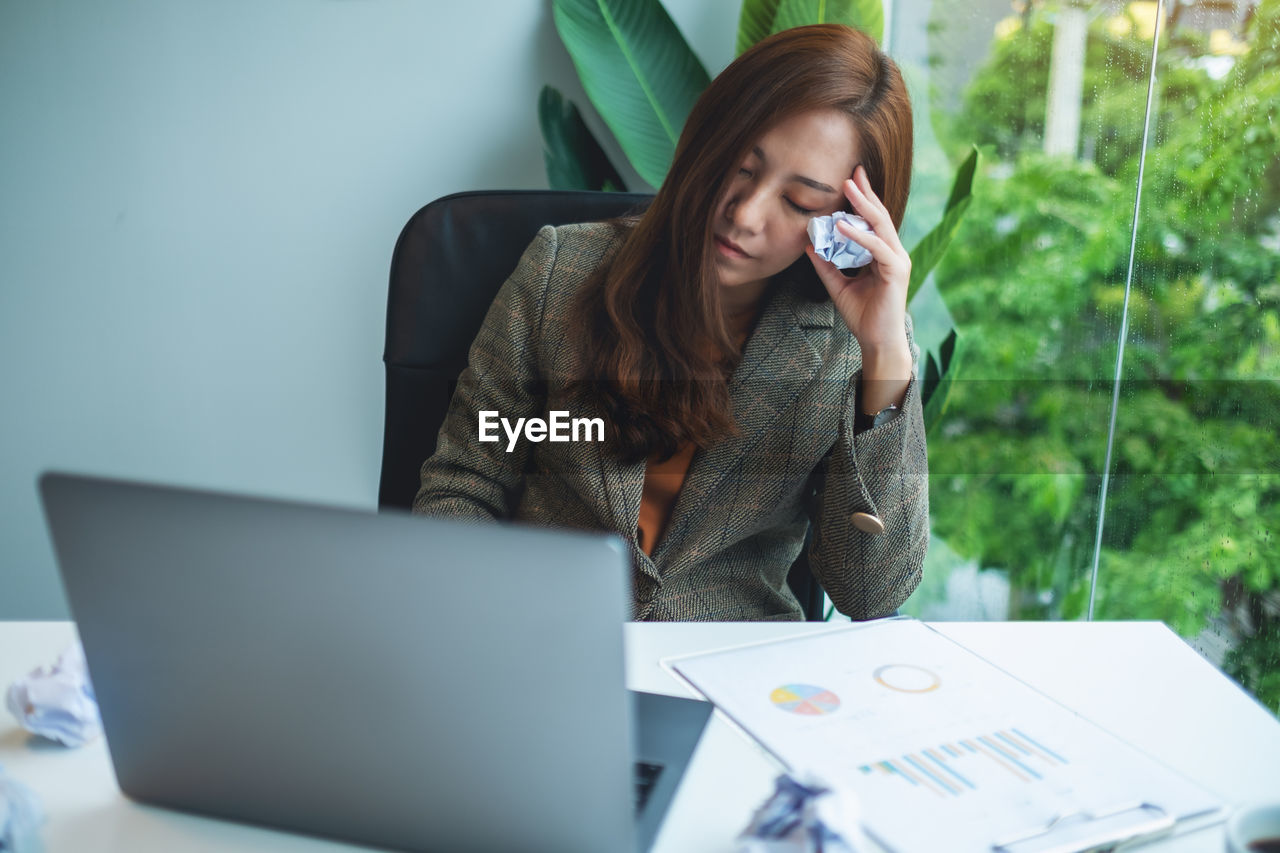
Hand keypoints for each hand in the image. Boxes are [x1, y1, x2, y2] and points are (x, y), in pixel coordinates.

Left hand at [804, 165, 911, 367]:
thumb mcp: (837, 285)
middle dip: (865, 192)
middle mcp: (893, 253)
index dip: (863, 199)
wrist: (877, 341)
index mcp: (882, 254)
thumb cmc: (862, 316)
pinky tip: (842, 226)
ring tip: (848, 187)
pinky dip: (859, 236)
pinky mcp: (896, 271)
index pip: (872, 220)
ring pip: (880, 225)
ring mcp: (897, 260)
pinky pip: (877, 248)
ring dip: (863, 205)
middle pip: (879, 215)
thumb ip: (826, 265)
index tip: (850, 179)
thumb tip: (809, 245)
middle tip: (853, 170)